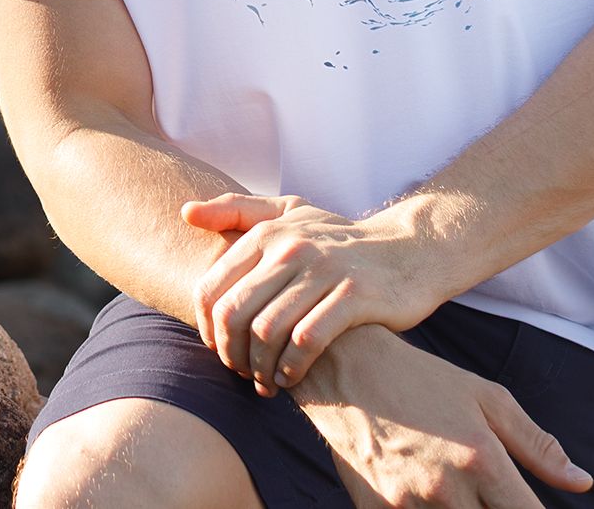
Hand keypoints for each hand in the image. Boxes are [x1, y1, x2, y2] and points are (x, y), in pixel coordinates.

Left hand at [181, 191, 442, 394]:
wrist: (408, 250)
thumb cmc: (339, 240)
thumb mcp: (290, 214)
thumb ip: (237, 211)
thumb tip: (185, 213)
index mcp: (268, 231)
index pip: (211, 289)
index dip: (208, 331)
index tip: (223, 350)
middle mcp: (292, 246)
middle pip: (234, 314)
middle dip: (231, 354)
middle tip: (243, 372)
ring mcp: (324, 269)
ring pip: (268, 331)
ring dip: (261, 368)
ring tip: (266, 381)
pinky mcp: (355, 293)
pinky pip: (308, 340)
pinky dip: (292, 367)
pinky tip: (292, 376)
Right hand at [296, 325, 593, 506]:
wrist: (347, 367)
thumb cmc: (423, 379)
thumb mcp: (485, 397)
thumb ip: (536, 444)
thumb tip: (583, 482)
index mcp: (482, 457)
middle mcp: (447, 488)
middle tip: (491, 496)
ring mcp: (407, 507)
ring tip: (462, 493)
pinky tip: (432, 499)